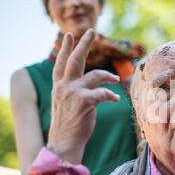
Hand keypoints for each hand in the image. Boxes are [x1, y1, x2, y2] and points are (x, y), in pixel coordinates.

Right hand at [47, 29, 120, 163]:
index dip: (66, 49)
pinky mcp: (84, 101)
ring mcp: (72, 93)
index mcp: (59, 86)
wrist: (65, 143)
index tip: (69, 35)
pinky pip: (103, 93)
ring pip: (94, 75)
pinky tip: (115, 99)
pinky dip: (111, 95)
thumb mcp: (67, 104)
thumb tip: (91, 82)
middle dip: (84, 44)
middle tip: (91, 31)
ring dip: (108, 76)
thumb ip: (74, 90)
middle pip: (75, 60)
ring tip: (116, 79)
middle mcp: (64, 86)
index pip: (61, 64)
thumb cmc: (70, 125)